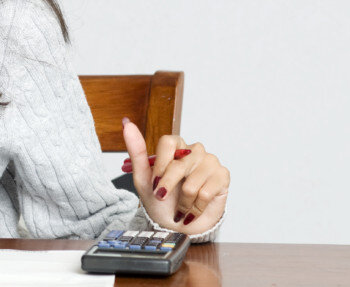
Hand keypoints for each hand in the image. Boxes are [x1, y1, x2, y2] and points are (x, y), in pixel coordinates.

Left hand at [122, 118, 228, 234]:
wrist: (176, 225)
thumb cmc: (160, 200)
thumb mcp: (143, 178)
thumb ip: (136, 151)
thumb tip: (127, 123)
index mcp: (175, 147)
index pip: (168, 142)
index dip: (161, 164)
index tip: (154, 181)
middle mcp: (194, 151)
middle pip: (180, 163)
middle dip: (168, 186)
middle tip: (162, 197)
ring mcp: (210, 162)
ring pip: (193, 181)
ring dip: (182, 201)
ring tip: (180, 206)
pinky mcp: (222, 176)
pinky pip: (206, 191)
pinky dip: (196, 207)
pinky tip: (194, 208)